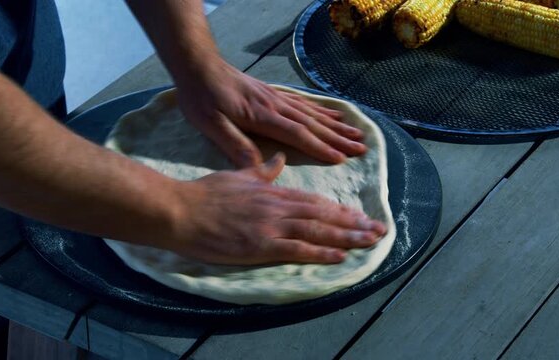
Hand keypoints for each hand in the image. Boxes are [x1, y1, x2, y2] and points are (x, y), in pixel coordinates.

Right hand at [169, 153, 386, 264]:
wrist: (180, 210)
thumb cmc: (204, 194)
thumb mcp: (237, 176)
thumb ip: (262, 172)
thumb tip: (279, 160)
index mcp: (272, 192)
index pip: (313, 201)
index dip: (339, 209)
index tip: (359, 215)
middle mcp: (277, 208)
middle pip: (323, 216)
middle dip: (354, 223)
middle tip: (380, 230)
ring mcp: (270, 227)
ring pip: (317, 232)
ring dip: (347, 237)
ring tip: (370, 241)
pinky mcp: (260, 246)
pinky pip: (297, 250)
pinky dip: (321, 253)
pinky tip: (340, 256)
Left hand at [177, 62, 366, 166]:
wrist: (197, 66)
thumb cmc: (201, 97)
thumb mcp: (210, 124)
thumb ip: (234, 144)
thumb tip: (258, 167)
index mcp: (262, 116)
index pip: (297, 134)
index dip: (320, 148)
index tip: (341, 159)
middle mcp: (275, 105)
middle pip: (312, 124)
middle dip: (337, 138)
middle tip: (361, 149)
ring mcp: (276, 97)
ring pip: (312, 112)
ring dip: (335, 125)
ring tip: (356, 133)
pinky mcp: (272, 93)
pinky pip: (303, 102)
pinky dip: (321, 109)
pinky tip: (333, 113)